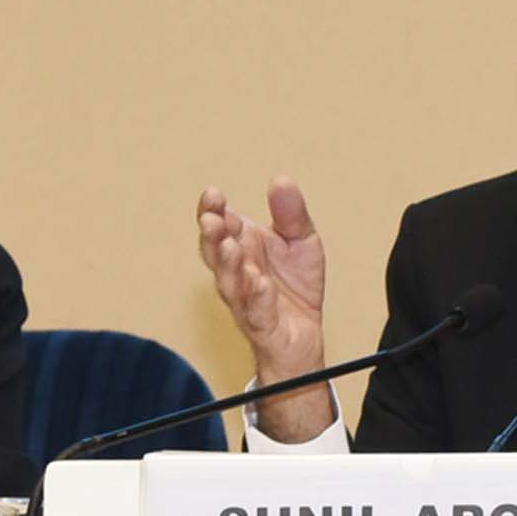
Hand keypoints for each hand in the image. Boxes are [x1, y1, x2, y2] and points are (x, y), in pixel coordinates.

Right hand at [197, 178, 333, 442]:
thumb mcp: (302, 241)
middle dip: (212, 235)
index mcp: (242, 248)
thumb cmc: (294, 286)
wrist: (305, 336)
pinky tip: (261, 283)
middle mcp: (237, 273)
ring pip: (230, 282)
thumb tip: (279, 179)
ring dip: (228, 264)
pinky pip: (258, 312)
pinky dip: (258, 298)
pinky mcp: (264, 326)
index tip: (213, 193)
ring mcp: (246, 300)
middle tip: (211, 219)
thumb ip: (291, 214)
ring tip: (230, 246)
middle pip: (216, 253)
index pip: (220, 225)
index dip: (213, 210)